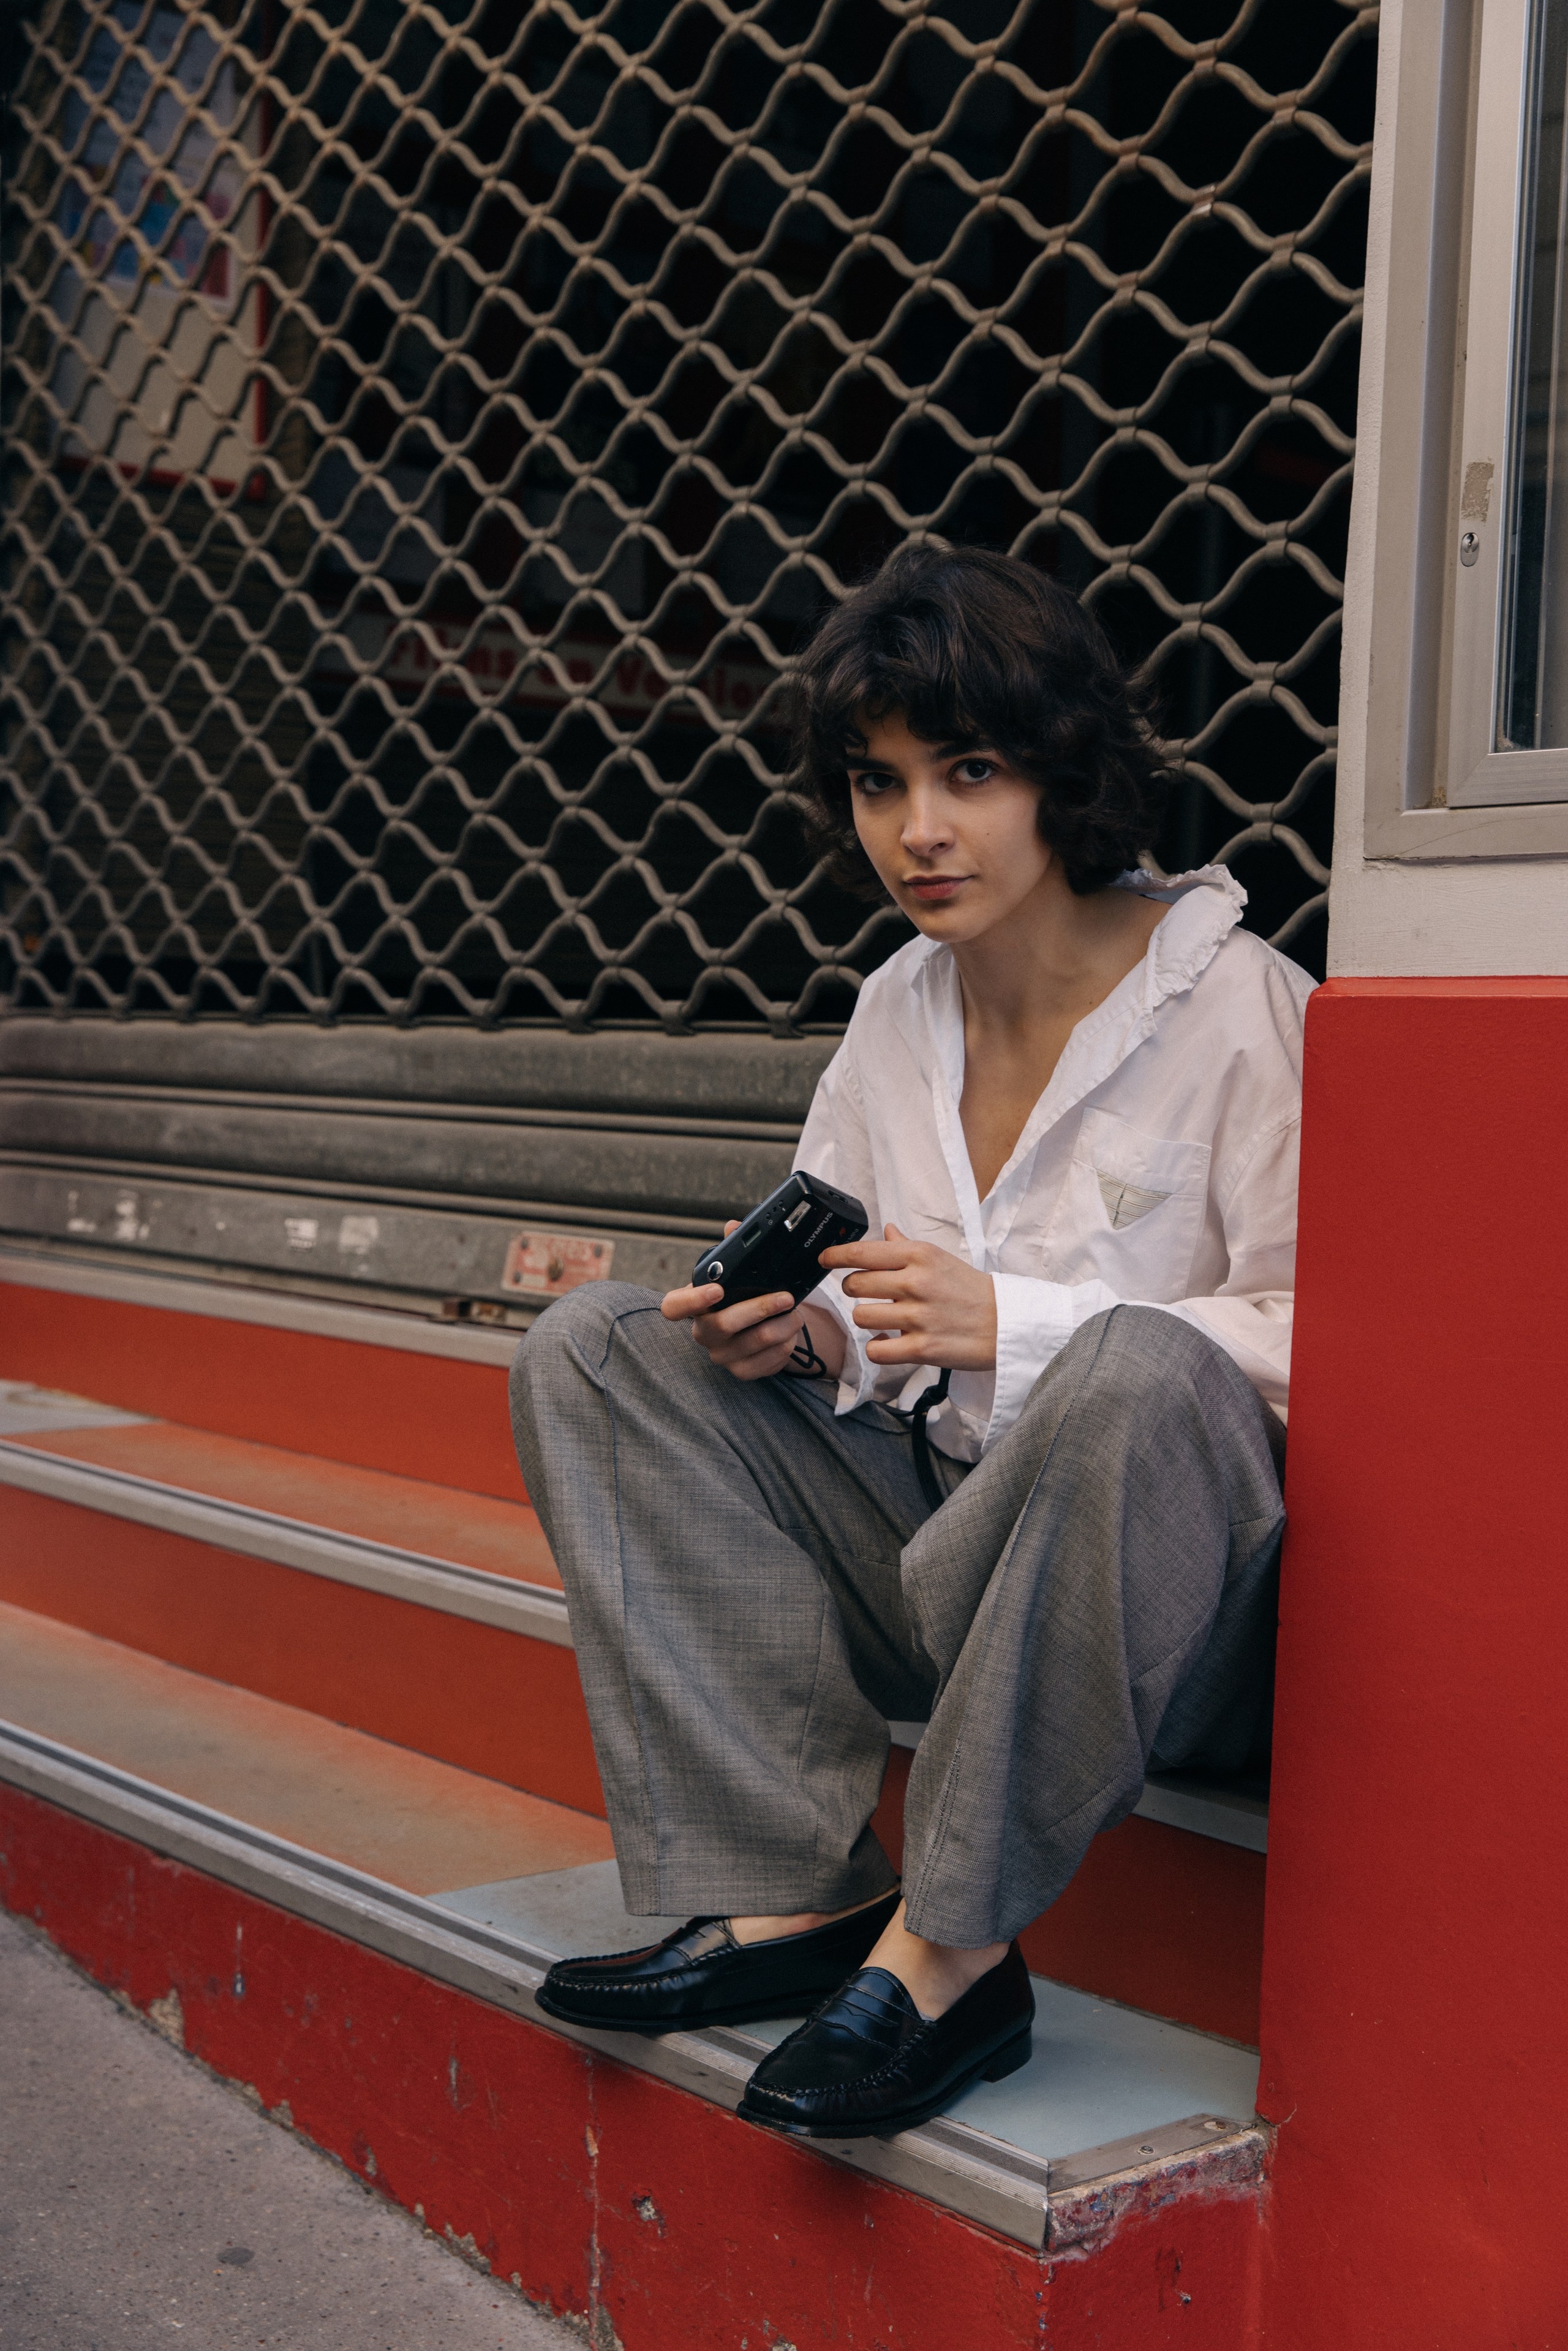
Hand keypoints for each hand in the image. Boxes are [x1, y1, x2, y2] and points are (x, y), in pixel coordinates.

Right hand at [662, 1222, 848, 1383]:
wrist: (761, 1326)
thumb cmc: (744, 1295)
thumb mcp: (738, 1272)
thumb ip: (733, 1249)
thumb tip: (733, 1227)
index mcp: (694, 1305)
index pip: (673, 1308)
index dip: (691, 1301)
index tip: (717, 1289)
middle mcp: (703, 1333)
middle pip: (724, 1325)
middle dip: (760, 1308)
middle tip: (786, 1297)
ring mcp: (722, 1356)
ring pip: (757, 1341)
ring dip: (784, 1324)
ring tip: (796, 1311)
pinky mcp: (743, 1372)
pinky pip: (770, 1359)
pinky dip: (787, 1342)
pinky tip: (791, 1331)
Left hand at [820, 1224, 996, 1370]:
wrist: (1008, 1324)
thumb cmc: (973, 1291)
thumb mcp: (942, 1260)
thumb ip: (907, 1247)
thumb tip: (886, 1231)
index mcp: (920, 1256)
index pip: (863, 1251)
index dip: (836, 1255)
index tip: (824, 1258)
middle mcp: (916, 1283)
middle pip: (855, 1284)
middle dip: (854, 1290)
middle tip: (868, 1294)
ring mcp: (918, 1317)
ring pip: (861, 1317)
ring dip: (867, 1320)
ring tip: (884, 1319)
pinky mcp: (922, 1349)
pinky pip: (876, 1349)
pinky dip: (877, 1347)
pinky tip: (887, 1341)